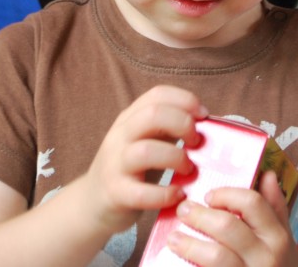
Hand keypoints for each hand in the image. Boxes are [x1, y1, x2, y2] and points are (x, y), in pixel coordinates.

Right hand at [76, 85, 207, 237]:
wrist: (92, 203)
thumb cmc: (131, 170)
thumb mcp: (146, 141)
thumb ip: (169, 129)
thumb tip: (205, 122)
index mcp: (130, 118)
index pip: (157, 94)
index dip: (186, 100)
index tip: (204, 115)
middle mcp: (120, 136)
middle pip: (152, 114)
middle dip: (183, 123)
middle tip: (196, 142)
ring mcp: (115, 164)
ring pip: (145, 151)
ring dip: (176, 157)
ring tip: (188, 169)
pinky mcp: (115, 193)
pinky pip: (142, 192)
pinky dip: (165, 194)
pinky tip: (177, 194)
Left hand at [165, 170, 297, 266]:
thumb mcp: (285, 241)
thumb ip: (275, 209)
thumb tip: (267, 175)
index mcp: (278, 237)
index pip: (252, 203)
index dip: (226, 195)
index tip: (209, 196)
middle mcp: (265, 257)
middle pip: (227, 226)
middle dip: (199, 215)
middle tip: (183, 210)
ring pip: (215, 256)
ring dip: (189, 244)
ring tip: (174, 239)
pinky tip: (181, 263)